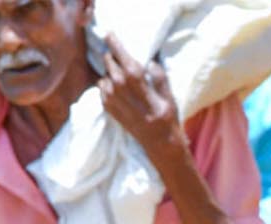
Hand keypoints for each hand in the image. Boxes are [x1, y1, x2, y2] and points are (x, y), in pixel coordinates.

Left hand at [97, 33, 184, 165]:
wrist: (157, 142)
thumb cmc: (166, 117)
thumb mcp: (168, 95)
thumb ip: (159, 77)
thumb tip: (150, 62)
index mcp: (137, 83)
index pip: (123, 58)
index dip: (115, 44)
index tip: (109, 34)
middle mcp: (120, 89)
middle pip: (109, 64)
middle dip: (112, 56)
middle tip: (118, 55)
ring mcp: (112, 100)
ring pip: (104, 75)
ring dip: (110, 71)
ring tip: (119, 74)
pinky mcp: (108, 109)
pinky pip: (101, 88)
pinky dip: (106, 84)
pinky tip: (116, 87)